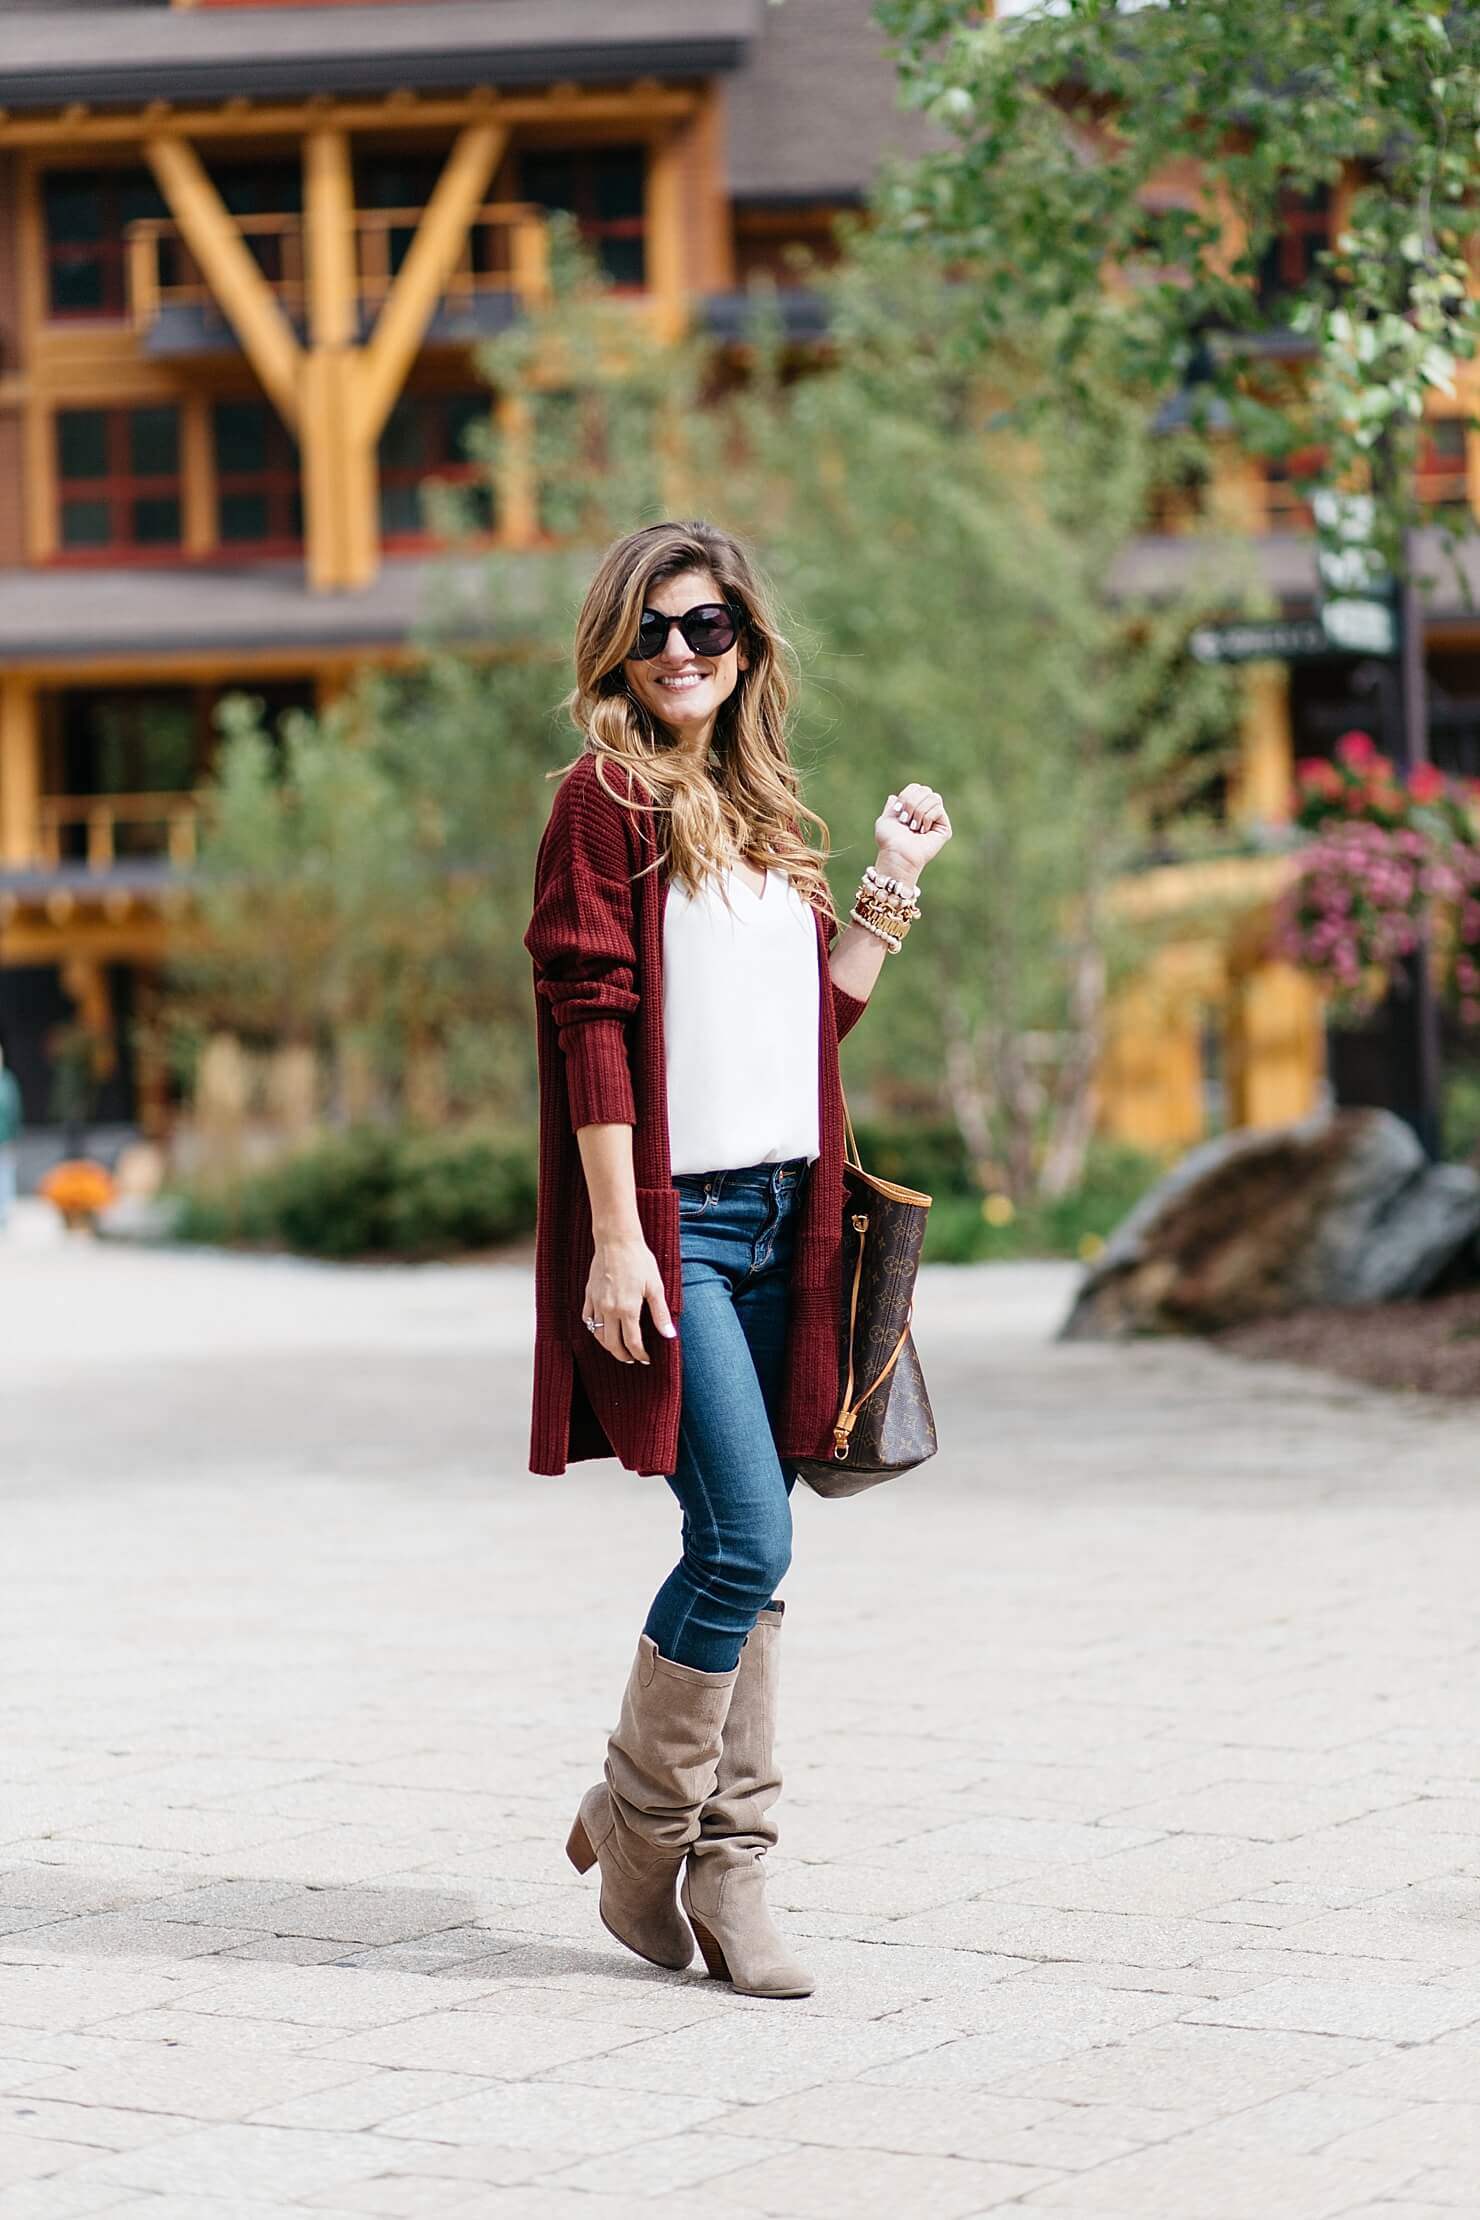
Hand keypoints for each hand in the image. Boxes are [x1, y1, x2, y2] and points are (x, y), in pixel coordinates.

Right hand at [583, 1234, 675, 1365]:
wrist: (616, 1240)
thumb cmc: (639, 1261)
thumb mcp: (655, 1287)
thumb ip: (661, 1314)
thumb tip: (669, 1335)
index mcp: (627, 1309)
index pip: (632, 1342)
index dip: (640, 1354)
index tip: (646, 1359)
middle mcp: (609, 1310)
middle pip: (612, 1344)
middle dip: (623, 1355)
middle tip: (632, 1359)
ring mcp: (596, 1302)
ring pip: (597, 1334)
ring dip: (608, 1345)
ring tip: (618, 1348)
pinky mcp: (589, 1294)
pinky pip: (587, 1319)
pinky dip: (594, 1329)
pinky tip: (602, 1330)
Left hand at [873, 782, 951, 881]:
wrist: (897, 854)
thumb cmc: (889, 840)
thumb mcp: (886, 819)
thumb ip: (891, 807)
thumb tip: (893, 796)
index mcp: (913, 809)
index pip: (916, 787)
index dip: (906, 795)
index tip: (898, 811)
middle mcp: (926, 812)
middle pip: (925, 790)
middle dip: (912, 803)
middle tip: (905, 820)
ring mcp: (936, 820)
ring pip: (934, 797)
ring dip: (919, 812)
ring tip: (913, 827)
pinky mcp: (944, 828)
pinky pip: (938, 808)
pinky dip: (927, 818)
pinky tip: (922, 831)